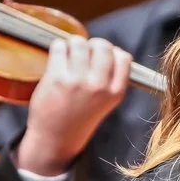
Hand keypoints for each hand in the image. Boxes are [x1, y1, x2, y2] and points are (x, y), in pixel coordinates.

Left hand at [18, 34, 132, 177]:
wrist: (56, 138)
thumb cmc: (80, 117)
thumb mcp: (107, 101)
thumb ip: (111, 78)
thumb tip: (106, 48)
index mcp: (116, 92)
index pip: (123, 57)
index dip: (111, 52)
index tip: (100, 57)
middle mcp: (100, 86)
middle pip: (102, 46)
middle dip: (91, 45)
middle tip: (83, 53)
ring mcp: (78, 81)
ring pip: (79, 43)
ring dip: (72, 44)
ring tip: (68, 55)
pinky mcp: (57, 78)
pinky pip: (59, 47)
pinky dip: (57, 48)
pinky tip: (57, 59)